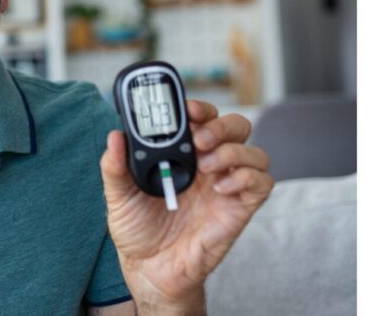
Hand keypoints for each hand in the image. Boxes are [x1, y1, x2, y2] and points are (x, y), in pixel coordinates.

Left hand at [99, 100, 272, 313]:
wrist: (150, 269)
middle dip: (221, 125)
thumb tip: (115, 136)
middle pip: (235, 127)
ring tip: (206, 166)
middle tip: (199, 139)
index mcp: (182, 155)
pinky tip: (220, 187)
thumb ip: (115, 166)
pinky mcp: (240, 208)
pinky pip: (262, 183)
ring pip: (254, 151)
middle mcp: (209, 165)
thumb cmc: (137, 230)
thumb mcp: (118, 196)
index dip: (200, 108)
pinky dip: (246, 177)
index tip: (188, 109)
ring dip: (233, 151)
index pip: (202, 119)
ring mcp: (227, 186)